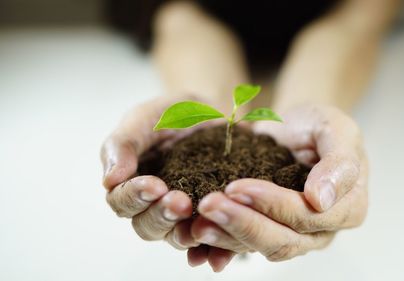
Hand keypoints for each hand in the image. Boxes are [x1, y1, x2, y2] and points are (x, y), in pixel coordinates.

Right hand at [100, 95, 234, 270]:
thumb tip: (109, 180)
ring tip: (200, 222)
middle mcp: (153, 206)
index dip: (136, 197)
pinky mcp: (210, 218)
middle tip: (180, 202)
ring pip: (177, 237)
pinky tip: (218, 255)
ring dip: (186, 234)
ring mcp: (183, 215)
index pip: (123, 201)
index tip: (153, 185)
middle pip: (148, 226)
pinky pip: (210, 240)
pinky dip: (213, 251)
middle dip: (163, 215)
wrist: (211, 112)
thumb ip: (123, 144)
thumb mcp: (145, 118)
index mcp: (131, 185)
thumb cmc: (170, 114)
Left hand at [189, 104, 367, 262]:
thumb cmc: (319, 125)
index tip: (237, 186)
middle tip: (208, 205)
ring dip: (226, 237)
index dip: (273, 205)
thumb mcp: (336, 128)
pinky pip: (244, 244)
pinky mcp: (268, 232)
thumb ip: (339, 161)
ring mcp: (294, 235)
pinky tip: (196, 233)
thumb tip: (321, 199)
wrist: (295, 129)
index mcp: (348, 208)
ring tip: (196, 223)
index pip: (308, 216)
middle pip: (282, 240)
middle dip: (242, 224)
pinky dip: (220, 241)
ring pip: (260, 247)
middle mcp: (322, 230)